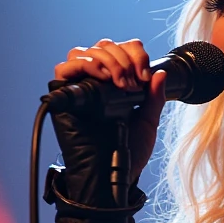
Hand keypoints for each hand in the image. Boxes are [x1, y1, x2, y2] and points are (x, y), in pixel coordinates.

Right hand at [51, 37, 167, 204]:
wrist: (112, 176)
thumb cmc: (128, 154)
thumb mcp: (147, 122)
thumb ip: (154, 98)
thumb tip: (161, 73)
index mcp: (116, 85)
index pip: (120, 50)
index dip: (134, 53)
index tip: (145, 74)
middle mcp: (96, 83)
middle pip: (103, 47)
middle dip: (123, 58)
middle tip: (133, 82)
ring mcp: (78, 89)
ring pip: (84, 52)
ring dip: (106, 60)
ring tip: (120, 81)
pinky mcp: (63, 97)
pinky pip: (64, 68)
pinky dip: (85, 65)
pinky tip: (103, 78)